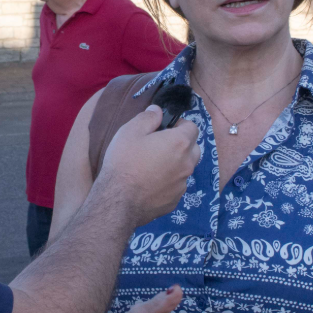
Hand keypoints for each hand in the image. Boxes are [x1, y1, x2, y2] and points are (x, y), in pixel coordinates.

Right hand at [96, 105, 198, 227]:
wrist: (118, 201)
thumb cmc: (124, 162)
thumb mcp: (130, 131)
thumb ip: (148, 117)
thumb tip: (158, 110)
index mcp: (180, 143)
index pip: (193, 127)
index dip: (179, 125)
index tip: (163, 129)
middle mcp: (187, 163)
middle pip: (193, 148)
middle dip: (182, 145)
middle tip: (159, 147)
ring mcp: (182, 184)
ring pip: (185, 169)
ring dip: (175, 164)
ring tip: (152, 167)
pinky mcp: (175, 201)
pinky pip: (176, 186)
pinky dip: (168, 183)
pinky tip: (150, 184)